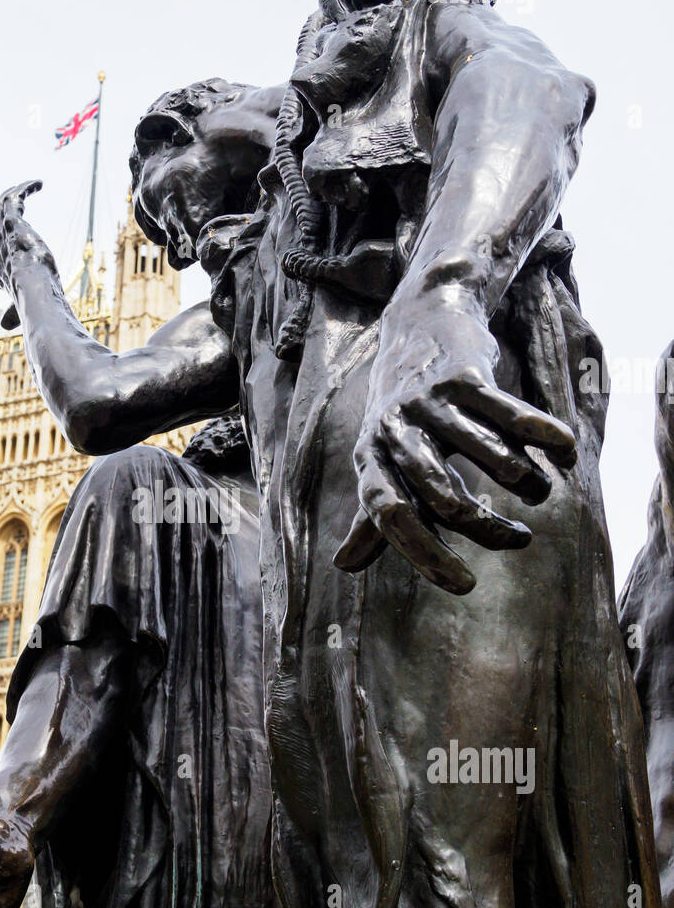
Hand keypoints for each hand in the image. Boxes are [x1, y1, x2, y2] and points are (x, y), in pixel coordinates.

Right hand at [0, 181, 55, 321]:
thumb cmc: (28, 304)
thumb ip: (11, 314)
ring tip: (24, 188)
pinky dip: (25, 188)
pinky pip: (14, 198)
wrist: (33, 292)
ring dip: (10, 195)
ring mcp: (1, 235)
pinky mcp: (12, 222)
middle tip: (3, 207)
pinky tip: (39, 183)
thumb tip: (6, 327)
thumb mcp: (17, 308)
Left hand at [335, 296, 576, 594]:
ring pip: (487, 457)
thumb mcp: (379, 459)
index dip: (424, 553)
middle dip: (486, 529)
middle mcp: (394, 431)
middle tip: (519, 540)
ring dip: (526, 483)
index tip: (466, 585)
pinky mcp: (465, 375)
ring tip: (541, 493)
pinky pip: (513, 416)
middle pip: (442, 496)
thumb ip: (369, 515)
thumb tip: (343, 567)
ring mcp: (429, 401)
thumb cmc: (402, 411)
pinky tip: (565, 453)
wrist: (420, 322)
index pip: (390, 515)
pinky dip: (546, 437)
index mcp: (370, 459)